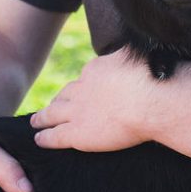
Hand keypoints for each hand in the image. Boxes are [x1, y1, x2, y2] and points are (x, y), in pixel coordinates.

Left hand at [29, 48, 153, 152]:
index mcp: (96, 71)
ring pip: (53, 113)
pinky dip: (45, 137)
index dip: (82, 86)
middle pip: (65, 94)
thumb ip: (128, 56)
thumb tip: (131, 52)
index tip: (83, 90)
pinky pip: (55, 135)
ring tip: (37, 121)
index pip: (85, 78)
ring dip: (44, 117)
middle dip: (59, 100)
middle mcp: (82, 89)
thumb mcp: (136, 57)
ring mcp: (76, 111)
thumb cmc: (153, 79)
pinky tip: (39, 139)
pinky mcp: (76, 133)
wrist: (150, 101)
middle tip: (53, 104)